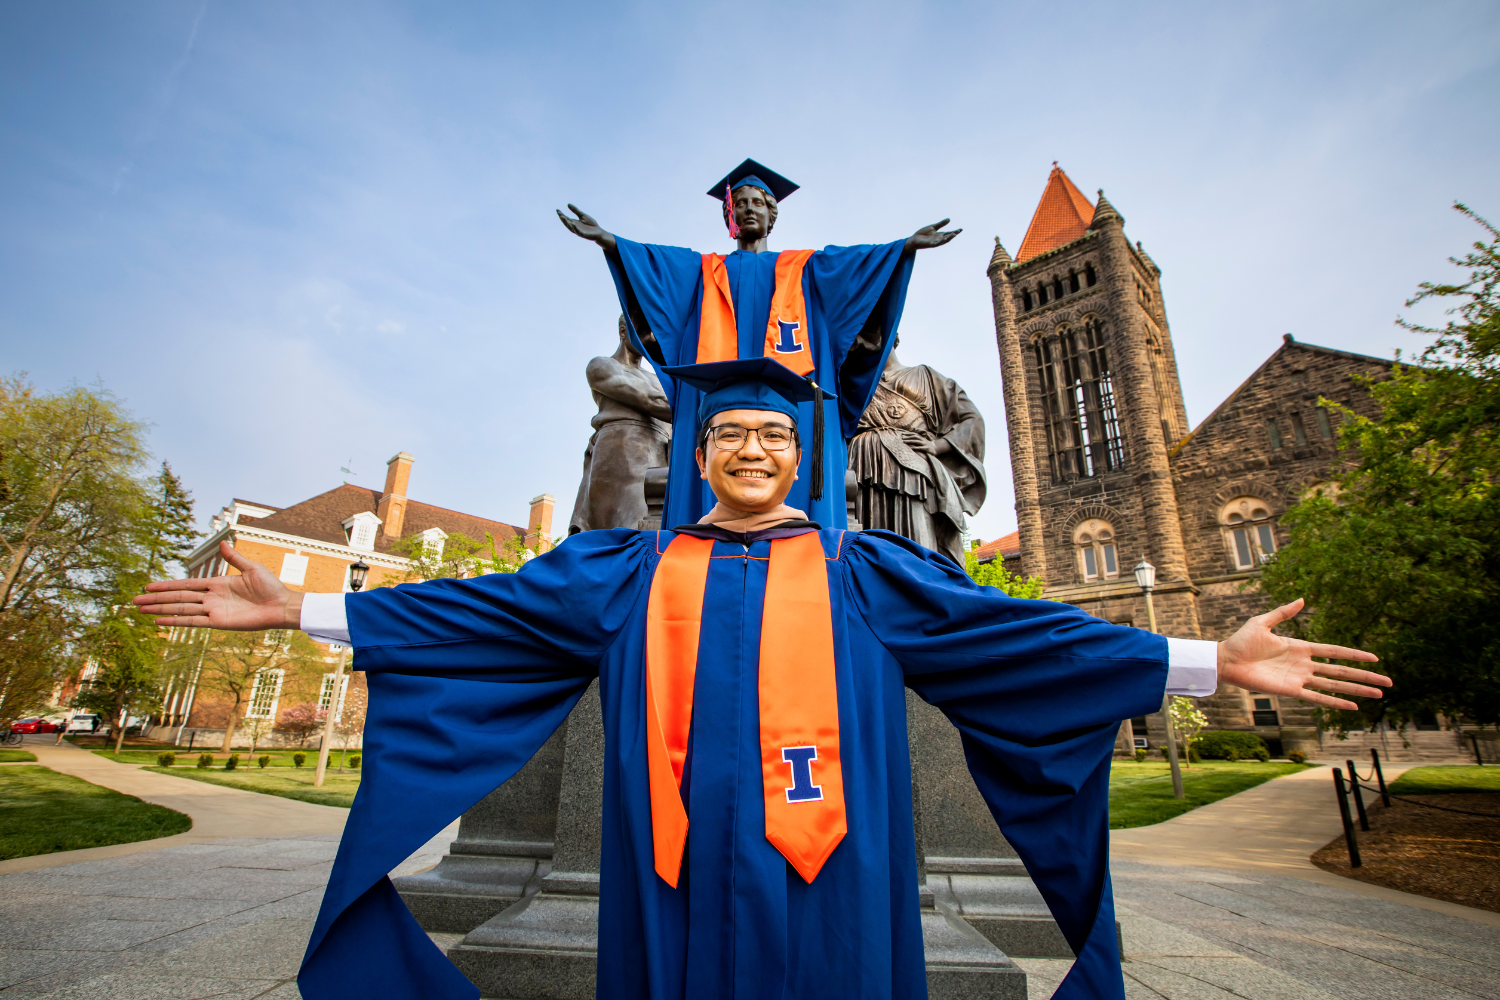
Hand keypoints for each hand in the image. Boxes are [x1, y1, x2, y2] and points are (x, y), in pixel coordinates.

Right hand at [133, 541, 302, 630]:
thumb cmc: (270, 586)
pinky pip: (193, 622)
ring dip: (160, 609)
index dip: (166, 585)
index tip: (148, 587)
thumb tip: (222, 543)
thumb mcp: (252, 568)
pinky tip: (159, 621)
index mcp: (217, 583)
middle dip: (155, 599)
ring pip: (180, 609)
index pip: (185, 584)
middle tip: (134, 601)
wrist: (282, 605)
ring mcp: (213, 610)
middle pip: (177, 597)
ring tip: (140, 611)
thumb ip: (235, 558)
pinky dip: (176, 621)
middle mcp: (211, 597)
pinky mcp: (218, 622)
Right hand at [556, 204, 616, 252]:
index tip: (557, 210)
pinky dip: (575, 228)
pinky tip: (573, 224)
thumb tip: (568, 204)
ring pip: (571, 228)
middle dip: (563, 219)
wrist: (599, 231)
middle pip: (567, 223)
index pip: (566, 218)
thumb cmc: (590, 224)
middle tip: (559, 214)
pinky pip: (578, 231)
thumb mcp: (583, 215)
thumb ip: (576, 211)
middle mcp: (575, 227)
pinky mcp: (583, 234)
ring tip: (563, 218)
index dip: (561, 214)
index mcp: (574, 223)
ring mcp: (578, 231)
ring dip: (567, 223)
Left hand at [899, 431, 951, 455]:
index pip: (914, 434)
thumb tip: (909, 437)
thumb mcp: (922, 440)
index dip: (908, 433)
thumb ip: (917, 438)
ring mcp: (925, 444)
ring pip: (916, 441)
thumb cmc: (927, 445)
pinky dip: (916, 448)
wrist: (936, 448)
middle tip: (902, 438)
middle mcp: (923, 439)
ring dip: (910, 441)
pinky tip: (911, 448)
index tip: (902, 434)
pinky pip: (920, 448)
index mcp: (921, 437)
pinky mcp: (926, 448)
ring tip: (904, 442)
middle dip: (908, 437)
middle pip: (914, 437)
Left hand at [904, 218, 961, 251]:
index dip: (955, 231)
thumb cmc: (923, 234)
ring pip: (943, 241)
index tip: (961, 229)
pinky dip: (940, 241)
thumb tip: (949, 219)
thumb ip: (941, 224)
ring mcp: (935, 242)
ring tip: (954, 235)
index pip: (949, 233)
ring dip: (949, 238)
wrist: (914, 239)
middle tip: (958, 231)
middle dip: (953, 234)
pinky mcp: (930, 244)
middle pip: (948, 237)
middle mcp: (939, 239)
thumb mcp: (933, 227)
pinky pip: (936, 243)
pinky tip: (943, 239)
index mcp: (940, 235)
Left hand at [1216, 599, 1389, 710]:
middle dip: (1365, 676)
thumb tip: (1302, 600)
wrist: (1226, 659)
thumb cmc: (1241, 641)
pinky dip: (1335, 703)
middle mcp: (1304, 665)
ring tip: (1379, 694)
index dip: (1354, 654)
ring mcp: (1299, 679)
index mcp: (1300, 648)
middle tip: (1388, 681)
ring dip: (1357, 690)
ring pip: (1335, 685)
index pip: (1335, 652)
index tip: (1375, 658)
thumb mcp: (1263, 622)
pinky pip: (1318, 698)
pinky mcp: (1291, 691)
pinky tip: (1353, 706)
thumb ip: (1283, 613)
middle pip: (1342, 671)